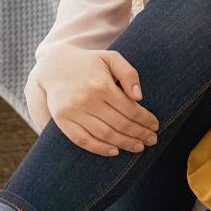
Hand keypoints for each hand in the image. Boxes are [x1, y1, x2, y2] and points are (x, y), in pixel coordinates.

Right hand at [31, 46, 158, 156]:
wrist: (55, 65)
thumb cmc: (90, 62)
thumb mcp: (112, 58)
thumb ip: (129, 74)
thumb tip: (139, 97)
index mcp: (102, 85)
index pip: (130, 109)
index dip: (145, 120)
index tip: (156, 126)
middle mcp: (87, 100)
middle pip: (120, 124)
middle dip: (139, 134)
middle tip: (152, 140)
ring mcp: (73, 112)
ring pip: (104, 134)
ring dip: (124, 143)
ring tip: (139, 147)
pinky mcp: (62, 120)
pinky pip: (82, 140)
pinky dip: (99, 148)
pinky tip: (114, 151)